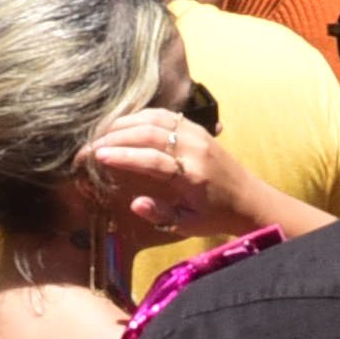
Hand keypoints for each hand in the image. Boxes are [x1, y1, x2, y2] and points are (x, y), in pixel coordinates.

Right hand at [78, 109, 267, 240]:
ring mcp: (197, 134)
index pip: (153, 159)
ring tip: (102, 134)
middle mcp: (195, 148)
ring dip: (126, 123)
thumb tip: (135, 203)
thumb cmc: (215, 215)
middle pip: (150, 133)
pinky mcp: (198, 128)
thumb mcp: (189, 224)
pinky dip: (142, 115)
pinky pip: (166, 114)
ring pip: (157, 118)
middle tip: (90, 147)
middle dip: (116, 137)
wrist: (249, 199)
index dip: (123, 156)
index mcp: (193, 175)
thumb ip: (161, 214)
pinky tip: (125, 124)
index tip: (97, 156)